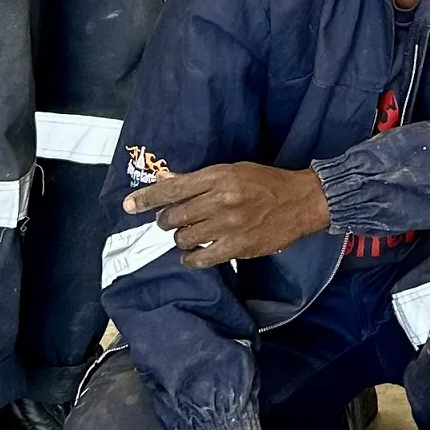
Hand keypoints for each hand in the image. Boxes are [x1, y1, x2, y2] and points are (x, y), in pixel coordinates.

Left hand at [121, 160, 331, 267]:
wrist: (301, 201)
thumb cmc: (266, 182)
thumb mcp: (233, 171)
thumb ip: (201, 180)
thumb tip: (167, 183)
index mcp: (218, 177)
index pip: (172, 188)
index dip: (146, 198)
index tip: (128, 206)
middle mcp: (220, 200)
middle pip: (174, 216)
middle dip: (167, 221)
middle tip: (172, 222)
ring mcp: (228, 225)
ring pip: (184, 238)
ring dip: (181, 239)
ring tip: (190, 236)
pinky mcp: (238, 247)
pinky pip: (201, 258)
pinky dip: (192, 258)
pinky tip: (194, 254)